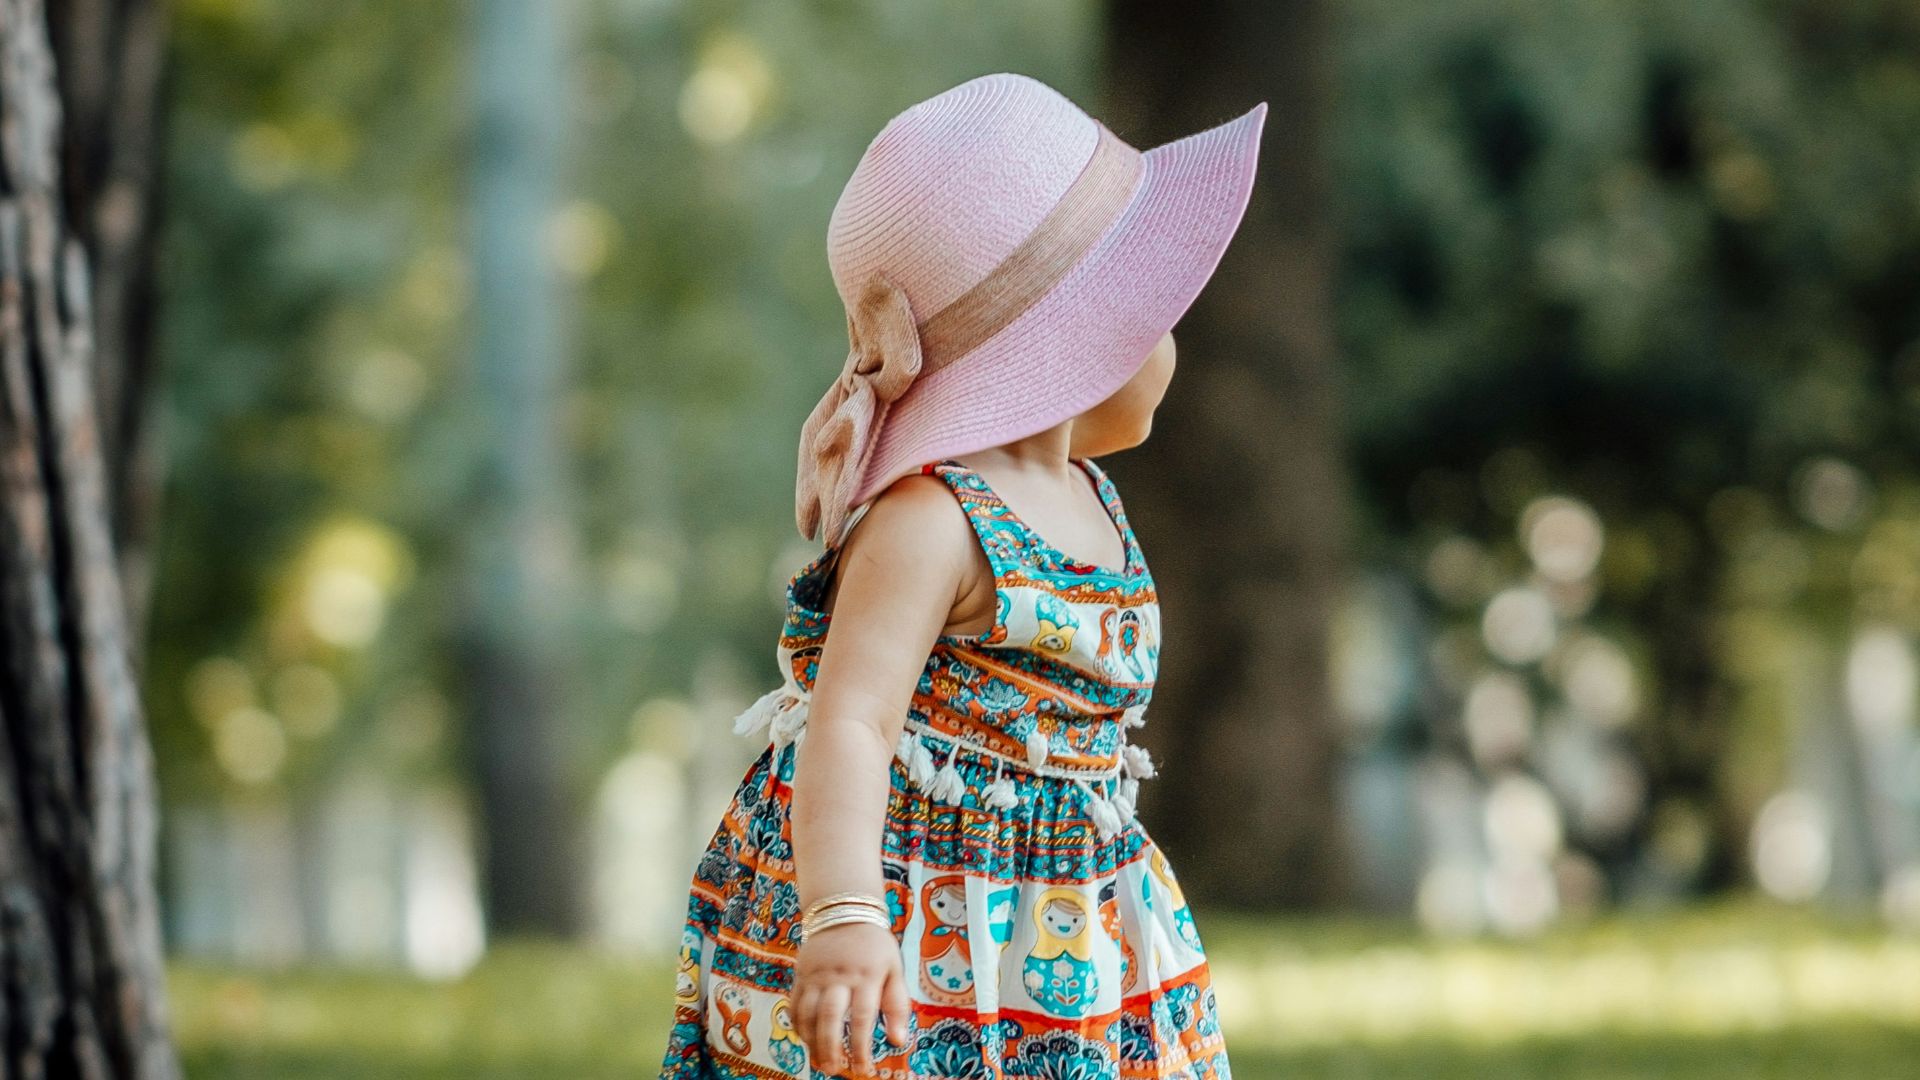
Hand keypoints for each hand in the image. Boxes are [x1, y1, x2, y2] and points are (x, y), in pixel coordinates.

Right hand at [792, 920, 910, 1075]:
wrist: (844, 911)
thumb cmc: (875, 946)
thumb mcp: (895, 969)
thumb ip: (897, 1005)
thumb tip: (898, 1041)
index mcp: (866, 976)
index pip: (862, 1017)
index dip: (861, 1046)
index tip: (863, 1068)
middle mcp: (838, 976)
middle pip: (830, 1016)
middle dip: (830, 1046)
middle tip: (834, 1070)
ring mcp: (816, 975)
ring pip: (808, 1013)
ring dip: (811, 1040)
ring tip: (819, 1061)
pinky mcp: (800, 974)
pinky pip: (794, 1003)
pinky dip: (798, 1025)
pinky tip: (806, 1040)